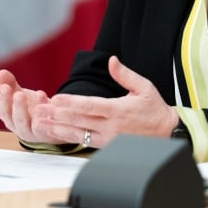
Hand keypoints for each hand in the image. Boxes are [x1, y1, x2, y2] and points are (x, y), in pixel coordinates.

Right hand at [0, 69, 52, 142]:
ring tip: (36, 94)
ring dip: (28, 111)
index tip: (4, 86)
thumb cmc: (34, 106)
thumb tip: (1, 72)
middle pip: (12, 118)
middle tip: (18, 93)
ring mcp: (30, 132)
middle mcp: (17, 126)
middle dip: (15, 105)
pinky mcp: (43, 134)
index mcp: (9, 117)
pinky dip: (43, 115)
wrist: (54, 119)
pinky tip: (47, 101)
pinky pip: (42, 127)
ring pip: (25, 124)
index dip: (2, 98)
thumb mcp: (22, 93)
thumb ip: (11, 84)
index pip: (1, 109)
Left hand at [32, 55, 179, 147]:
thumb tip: (111, 61)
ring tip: (41, 124)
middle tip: (39, 110)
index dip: (71, 102)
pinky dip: (68, 137)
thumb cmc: (155, 109)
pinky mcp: (107, 146)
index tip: (56, 98)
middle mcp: (111, 126)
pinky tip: (56, 133)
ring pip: (78, 134)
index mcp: (118, 110)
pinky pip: (84, 142)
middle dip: (57, 115)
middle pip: (79, 120)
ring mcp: (108, 139)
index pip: (90, 106)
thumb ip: (125, 75)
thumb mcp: (144, 87)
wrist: (168, 133)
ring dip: (58, 128)